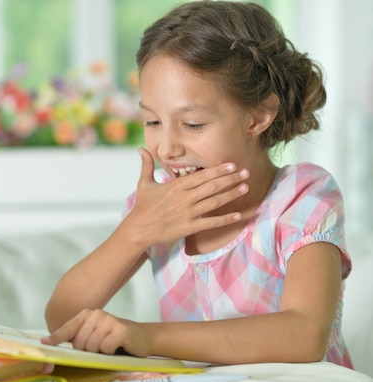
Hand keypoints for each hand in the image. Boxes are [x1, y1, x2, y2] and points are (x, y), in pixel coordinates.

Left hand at [41, 309, 150, 356]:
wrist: (142, 338)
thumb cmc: (115, 339)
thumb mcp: (94, 336)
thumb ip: (78, 337)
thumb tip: (54, 342)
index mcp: (87, 315)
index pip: (68, 328)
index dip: (56, 337)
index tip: (45, 343)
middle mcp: (97, 314)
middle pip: (79, 343)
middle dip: (88, 351)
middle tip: (101, 347)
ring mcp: (109, 320)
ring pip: (92, 347)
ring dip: (101, 352)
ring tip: (111, 346)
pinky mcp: (120, 329)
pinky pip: (106, 348)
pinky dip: (111, 352)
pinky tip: (118, 346)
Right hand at [123, 148, 248, 246]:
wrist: (138, 229)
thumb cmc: (142, 207)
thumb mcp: (144, 183)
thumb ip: (146, 165)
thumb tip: (140, 149)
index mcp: (176, 186)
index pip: (201, 175)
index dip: (218, 170)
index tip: (232, 165)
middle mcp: (184, 198)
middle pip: (212, 186)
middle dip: (230, 179)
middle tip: (245, 172)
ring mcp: (188, 213)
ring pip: (214, 202)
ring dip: (231, 194)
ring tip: (245, 188)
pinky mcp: (189, 227)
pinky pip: (211, 223)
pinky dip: (225, 219)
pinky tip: (238, 214)